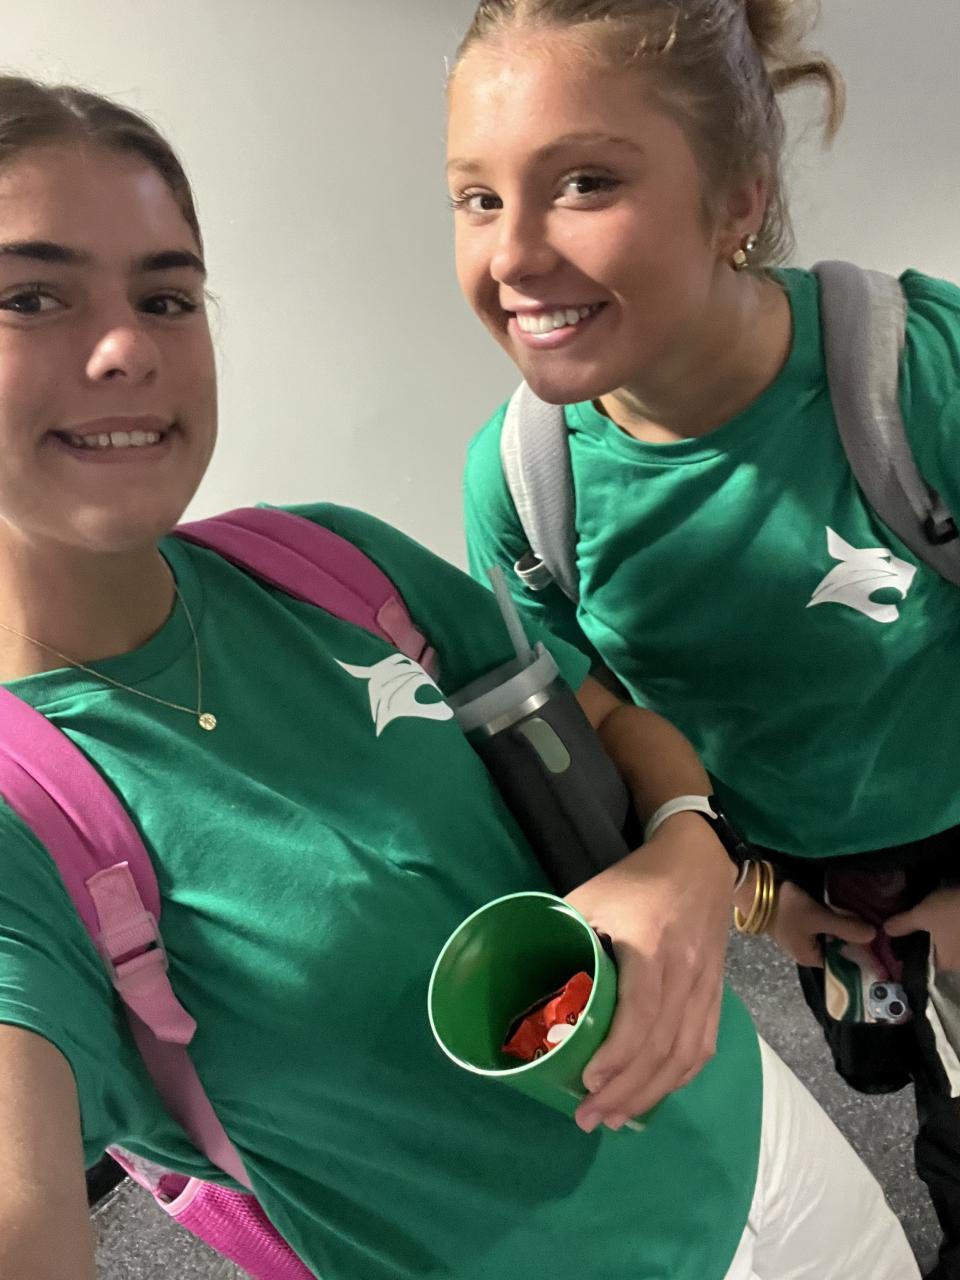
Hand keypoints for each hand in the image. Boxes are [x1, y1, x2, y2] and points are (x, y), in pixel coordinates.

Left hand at [565, 811, 733, 1133]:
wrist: (699, 861)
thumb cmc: (636, 880)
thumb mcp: (591, 896)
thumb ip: (564, 933)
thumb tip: (527, 974)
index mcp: (651, 948)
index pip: (642, 1013)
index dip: (617, 1054)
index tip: (587, 1081)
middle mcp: (684, 973)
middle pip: (662, 1046)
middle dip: (625, 1090)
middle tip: (589, 1117)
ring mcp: (705, 987)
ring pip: (684, 1055)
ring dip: (650, 1093)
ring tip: (617, 1118)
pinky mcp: (715, 994)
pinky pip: (703, 1046)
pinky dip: (679, 1078)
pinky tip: (654, 1094)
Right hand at [755, 877, 874, 967]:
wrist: (756, 890)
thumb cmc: (787, 910)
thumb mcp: (819, 918)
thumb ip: (847, 928)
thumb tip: (875, 936)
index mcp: (810, 958)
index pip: (842, 962)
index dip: (860, 953)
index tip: (879, 941)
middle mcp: (806, 950)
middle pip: (837, 947)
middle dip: (853, 937)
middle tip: (874, 924)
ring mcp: (802, 935)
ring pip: (831, 934)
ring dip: (844, 926)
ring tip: (865, 915)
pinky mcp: (800, 920)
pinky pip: (823, 924)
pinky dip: (834, 917)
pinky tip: (846, 907)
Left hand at [886, 885, 959, 971]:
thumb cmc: (953, 912)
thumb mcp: (923, 915)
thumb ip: (904, 924)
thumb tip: (885, 931)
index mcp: (945, 963)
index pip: (924, 966)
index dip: (912, 954)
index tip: (904, 941)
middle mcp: (959, 964)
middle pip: (939, 957)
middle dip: (929, 944)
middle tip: (916, 927)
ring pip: (951, 948)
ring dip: (943, 937)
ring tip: (933, 921)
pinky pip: (958, 940)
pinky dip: (953, 932)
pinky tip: (948, 920)